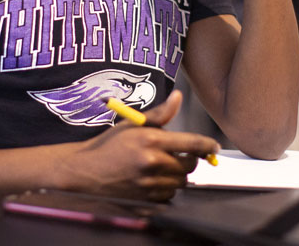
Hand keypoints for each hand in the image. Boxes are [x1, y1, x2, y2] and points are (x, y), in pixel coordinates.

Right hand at [56, 90, 219, 200]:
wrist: (85, 172)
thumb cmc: (109, 145)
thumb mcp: (133, 124)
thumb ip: (160, 114)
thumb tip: (179, 97)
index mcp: (152, 140)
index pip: (193, 144)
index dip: (208, 146)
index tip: (214, 147)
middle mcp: (153, 163)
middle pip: (190, 166)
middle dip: (188, 160)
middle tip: (175, 155)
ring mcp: (150, 184)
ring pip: (180, 182)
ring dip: (176, 175)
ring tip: (159, 167)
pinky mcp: (146, 200)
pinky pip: (169, 196)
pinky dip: (166, 189)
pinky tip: (152, 180)